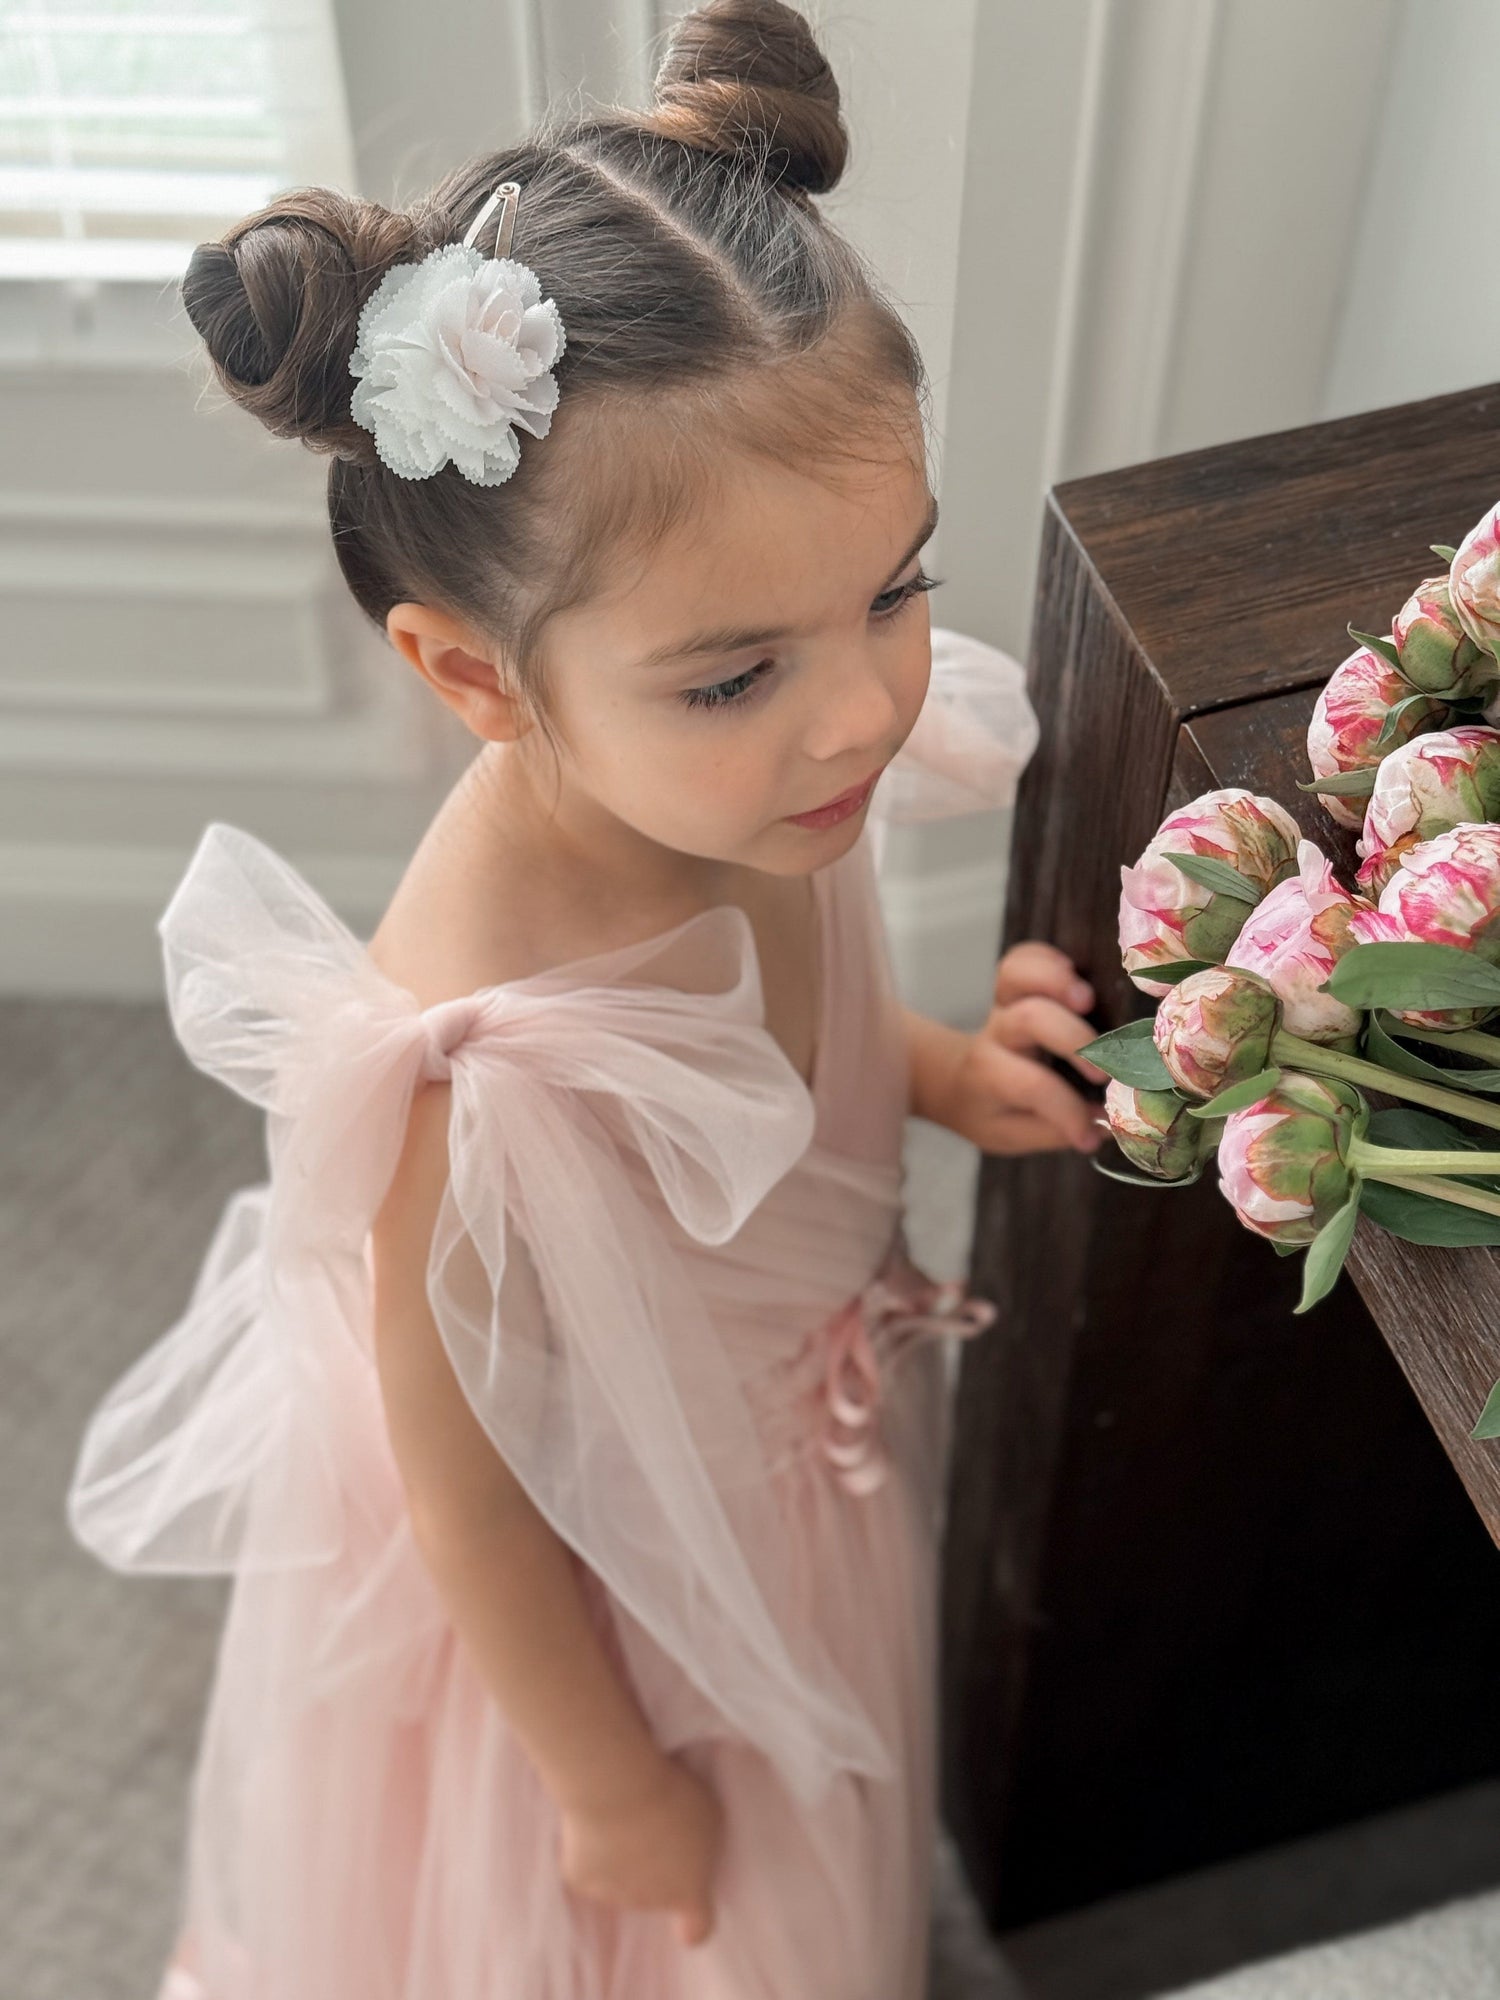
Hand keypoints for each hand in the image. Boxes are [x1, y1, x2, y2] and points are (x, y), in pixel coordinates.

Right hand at [557, 1753, 723, 1948]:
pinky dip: (590, 1845)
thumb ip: (700, 1846)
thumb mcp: (708, 1816)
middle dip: (653, 1865)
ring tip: (622, 1815)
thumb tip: (685, 1851)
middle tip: (650, 1826)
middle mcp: (650, 1902)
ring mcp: (612, 1895)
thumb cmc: (672, 1796)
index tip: (687, 1923)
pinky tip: (594, 1819)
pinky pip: (588, 1863)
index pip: (696, 1928)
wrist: (617, 1788)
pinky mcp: (579, 1879)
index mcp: (688, 1890)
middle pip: (654, 1890)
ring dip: (622, 1857)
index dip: (692, 1924)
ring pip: (619, 1880)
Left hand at [942, 941, 1106, 1155]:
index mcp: (992, 1076)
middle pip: (1029, 1018)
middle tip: (1102, 1067)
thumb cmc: (993, 1109)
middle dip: (1071, 1036)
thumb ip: (1054, 1132)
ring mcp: (1004, 1005)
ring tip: (1087, 999)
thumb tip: (1104, 1126)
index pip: (1031, 1085)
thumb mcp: (1012, 1134)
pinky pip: (1024, 957)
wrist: (959, 1082)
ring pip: (1016, 975)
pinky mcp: (1014, 985)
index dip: (1066, 1109)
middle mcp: (998, 1034)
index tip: (1089, 1134)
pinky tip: (1074, 972)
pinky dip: (1047, 957)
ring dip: (1055, 980)